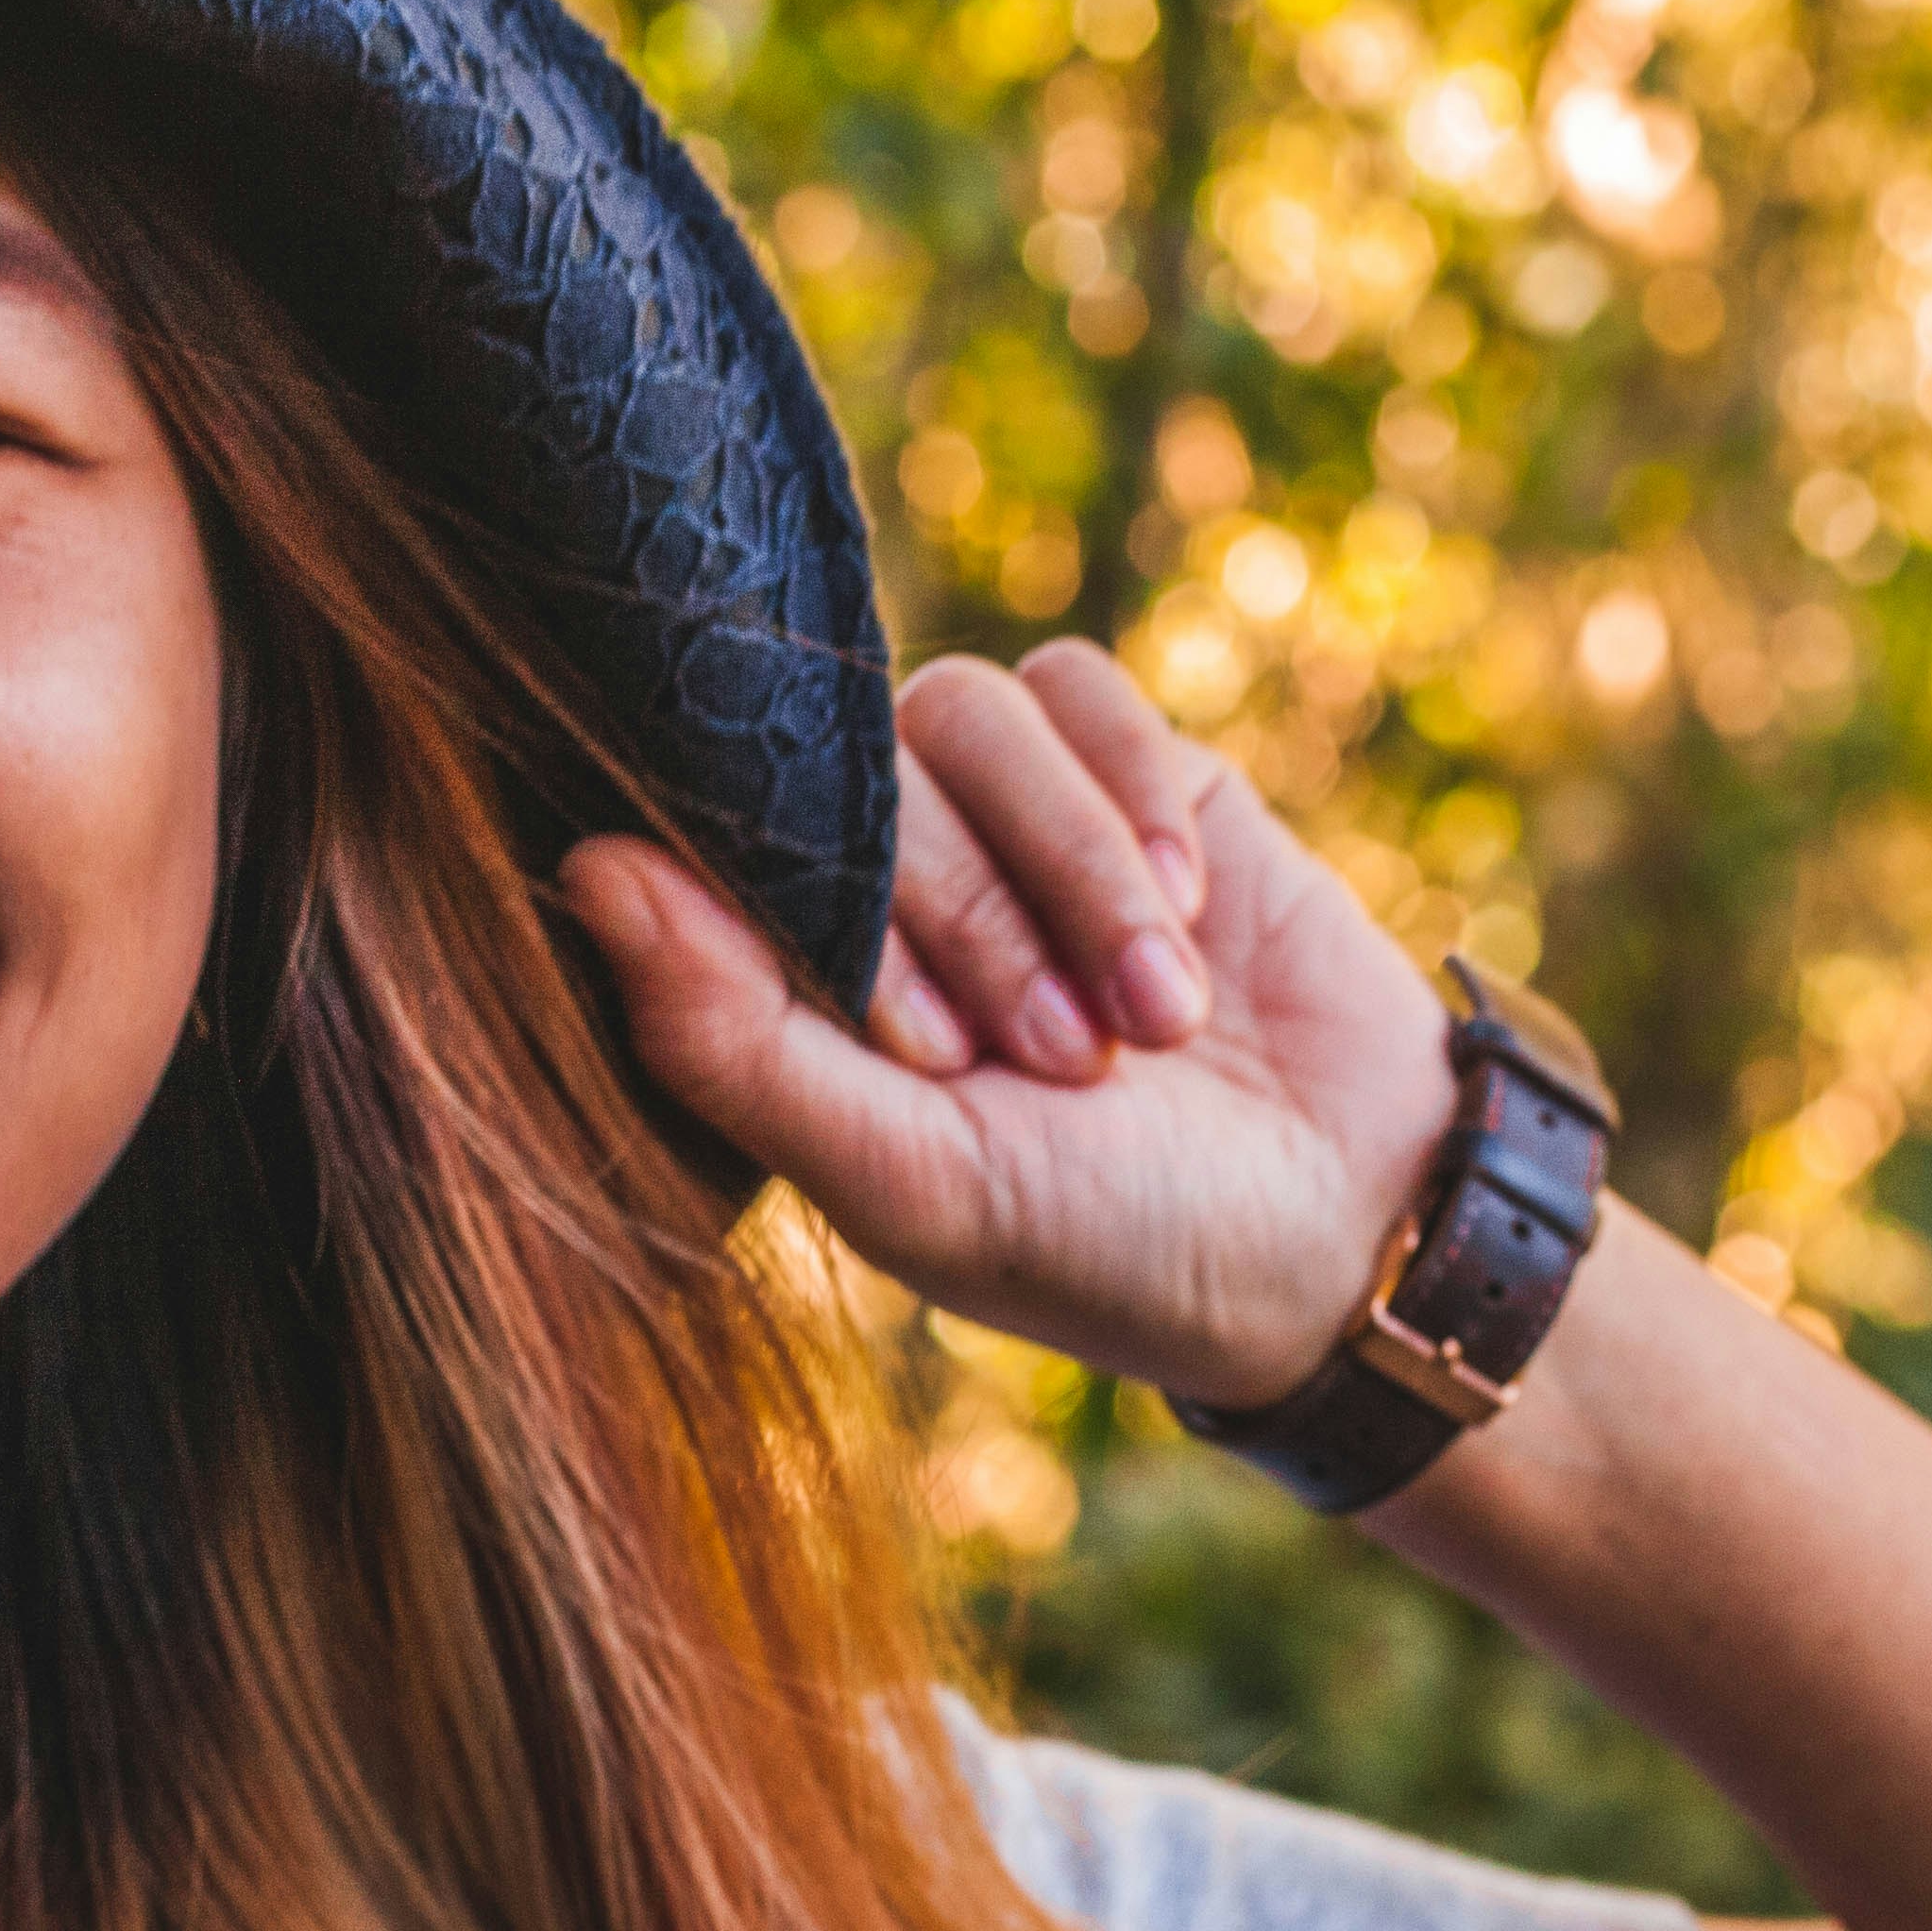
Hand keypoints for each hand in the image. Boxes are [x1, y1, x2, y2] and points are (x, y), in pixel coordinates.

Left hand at [564, 640, 1459, 1411]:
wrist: (1352, 1229)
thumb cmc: (1107, 1244)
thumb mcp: (916, 1182)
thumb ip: (737, 1043)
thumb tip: (579, 869)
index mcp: (792, 990)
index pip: (724, 851)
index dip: (837, 930)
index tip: (938, 1058)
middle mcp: (881, 881)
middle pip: (859, 775)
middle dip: (979, 922)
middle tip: (1070, 1063)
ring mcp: (1004, 814)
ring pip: (966, 711)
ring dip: (1070, 866)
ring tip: (1155, 1017)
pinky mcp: (1128, 768)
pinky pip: (1081, 686)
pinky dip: (1134, 801)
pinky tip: (1194, 926)